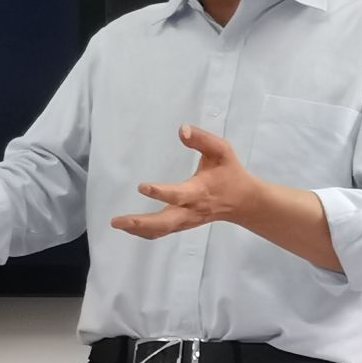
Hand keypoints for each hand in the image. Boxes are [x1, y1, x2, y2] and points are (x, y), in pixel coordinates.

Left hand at [110, 123, 263, 239]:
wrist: (245, 202)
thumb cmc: (230, 173)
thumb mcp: (222, 151)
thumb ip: (202, 139)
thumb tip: (181, 130)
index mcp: (200, 191)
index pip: (178, 195)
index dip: (160, 192)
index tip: (141, 187)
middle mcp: (191, 209)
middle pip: (165, 222)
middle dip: (141, 223)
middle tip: (117, 221)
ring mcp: (187, 220)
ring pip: (161, 231)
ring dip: (138, 229)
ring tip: (117, 223)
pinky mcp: (183, 224)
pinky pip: (162, 232)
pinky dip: (145, 232)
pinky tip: (129, 227)